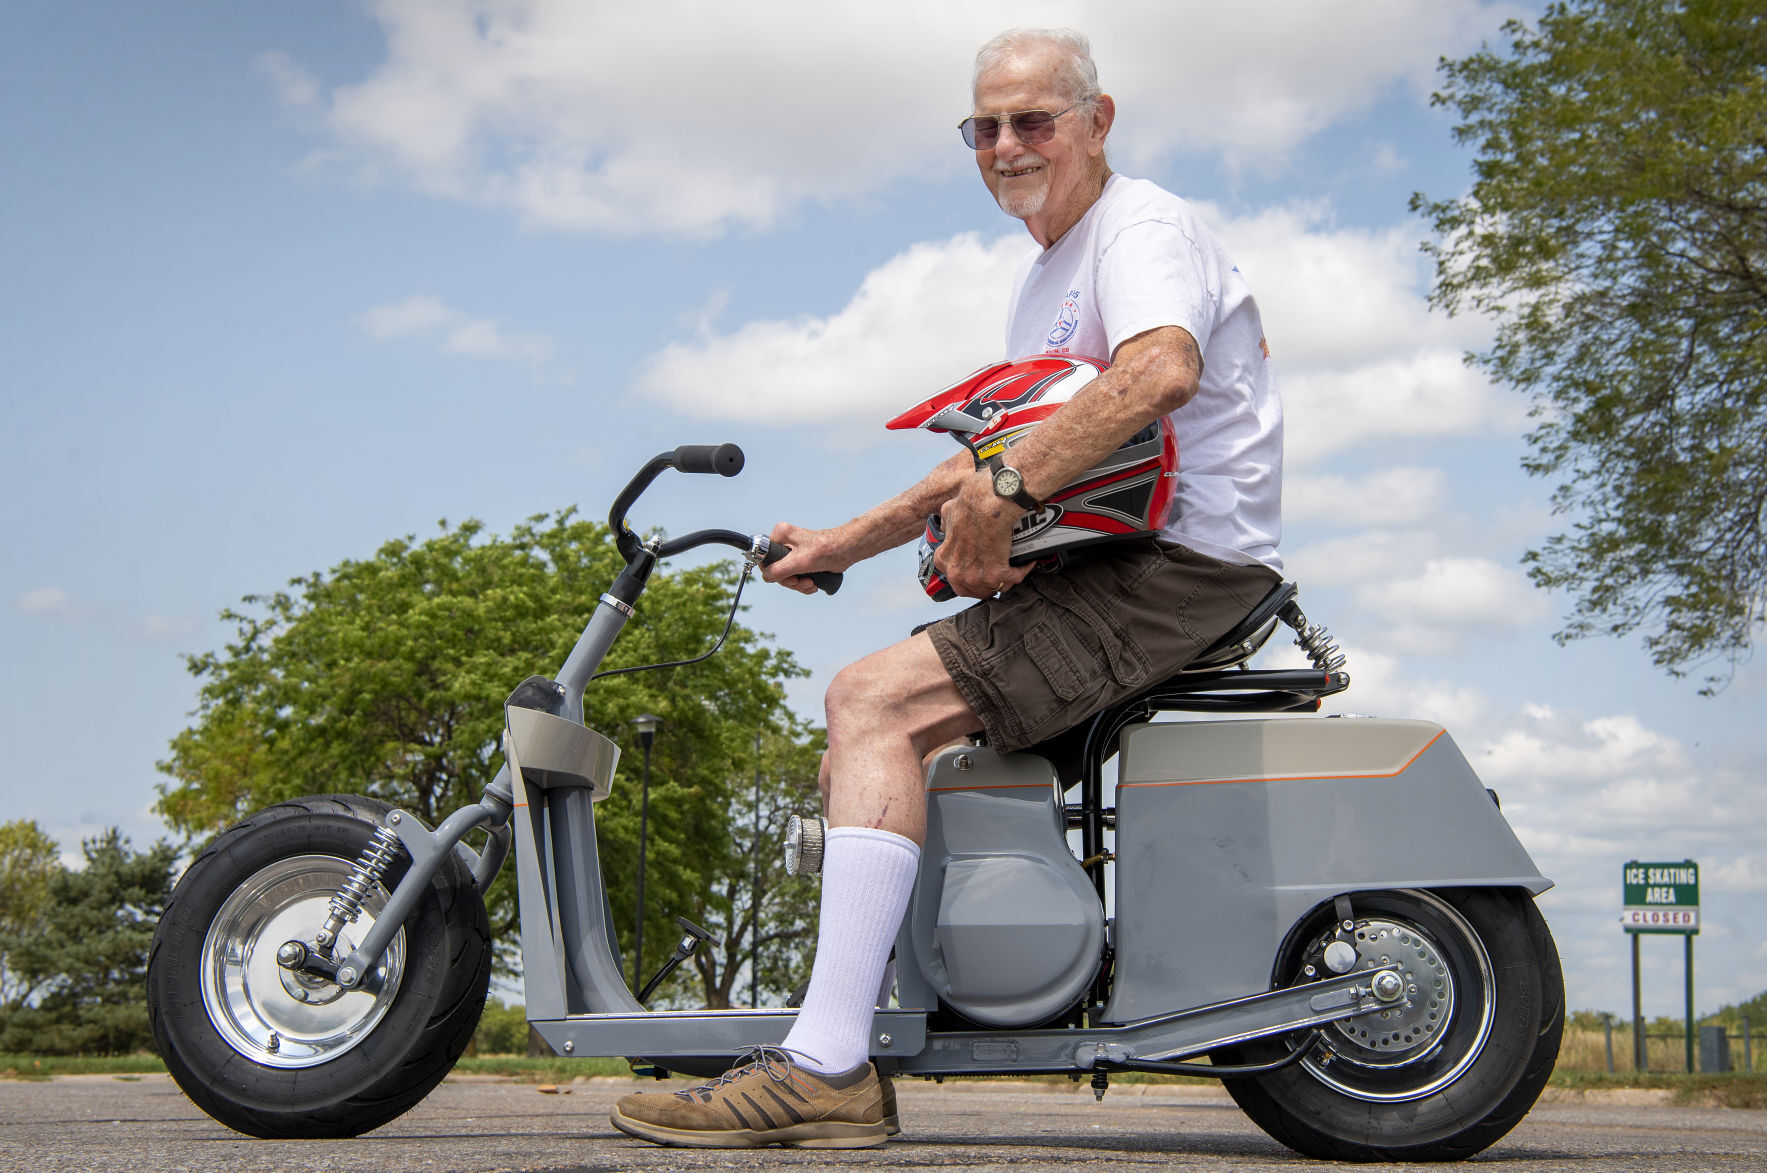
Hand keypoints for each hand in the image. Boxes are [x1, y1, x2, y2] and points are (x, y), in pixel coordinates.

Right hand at [762, 522, 851, 595]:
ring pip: (786, 576)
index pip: (765, 558)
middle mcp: (785, 542)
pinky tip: (814, 584)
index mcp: (780, 535)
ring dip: (798, 585)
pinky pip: (795, 577)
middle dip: (790, 581)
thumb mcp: (800, 562)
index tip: (790, 578)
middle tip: (802, 581)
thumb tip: (767, 577)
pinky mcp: (802, 560)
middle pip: (776, 570)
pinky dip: (803, 584)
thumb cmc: (828, 550)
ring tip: (811, 584)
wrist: (848, 550)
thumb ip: (779, 570)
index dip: (774, 573)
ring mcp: (793, 552)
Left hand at [932, 471, 1033, 597]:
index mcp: (944, 559)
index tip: (979, 569)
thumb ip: (946, 524)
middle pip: (974, 590)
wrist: (987, 505)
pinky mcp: (996, 574)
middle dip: (987, 584)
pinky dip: (1022, 570)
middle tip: (998, 573)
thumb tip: (946, 525)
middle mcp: (957, 573)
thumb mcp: (948, 513)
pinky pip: (1014, 578)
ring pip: (995, 587)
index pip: (956, 579)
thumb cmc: (970, 505)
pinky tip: (1026, 561)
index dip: (970, 574)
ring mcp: (975, 576)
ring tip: (1013, 567)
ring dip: (1006, 578)